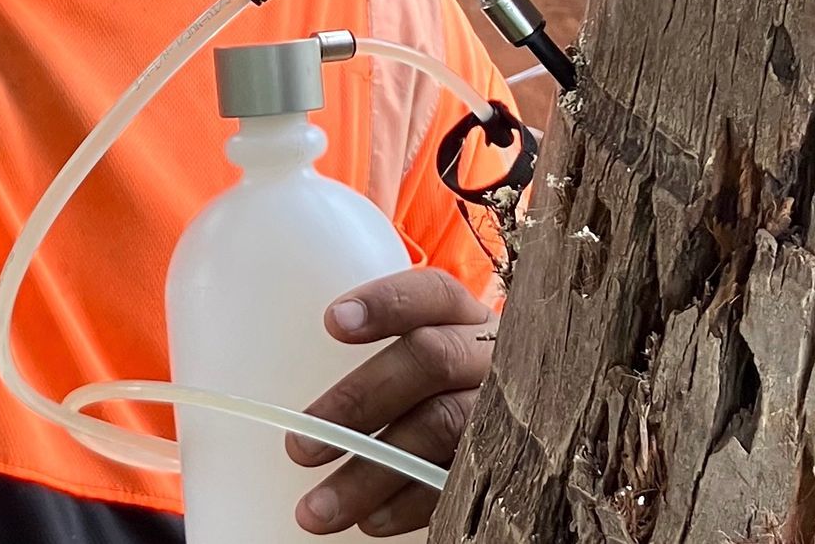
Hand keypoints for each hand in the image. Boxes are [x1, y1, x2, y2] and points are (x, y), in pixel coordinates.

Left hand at [286, 269, 495, 535]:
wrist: (523, 435)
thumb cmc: (446, 393)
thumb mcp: (426, 360)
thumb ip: (382, 362)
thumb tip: (291, 394)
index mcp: (464, 320)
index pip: (432, 294)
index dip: (385, 303)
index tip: (331, 323)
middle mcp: (491, 356)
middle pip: (430, 360)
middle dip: (359, 401)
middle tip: (300, 445)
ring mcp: (505, 409)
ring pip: (441, 427)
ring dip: (372, 471)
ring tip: (316, 508)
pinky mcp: (510, 463)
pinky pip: (459, 481)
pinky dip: (409, 503)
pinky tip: (369, 520)